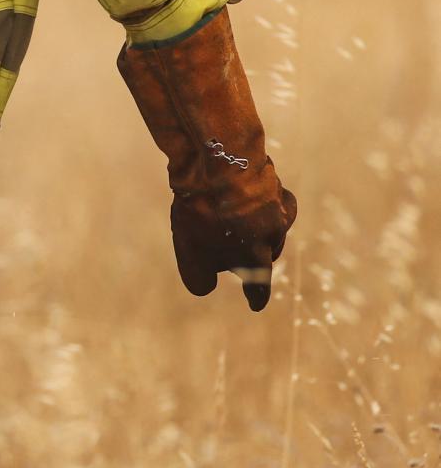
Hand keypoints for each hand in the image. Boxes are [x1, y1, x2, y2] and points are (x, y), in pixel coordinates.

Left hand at [170, 186, 298, 310]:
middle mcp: (273, 236)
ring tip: (228, 212)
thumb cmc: (202, 212)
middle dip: (252, 253)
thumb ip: (199, 277)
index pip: (258, 285)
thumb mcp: (191, 252)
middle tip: (234, 246)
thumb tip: (204, 288)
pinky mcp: (272, 182)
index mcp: (255, 258)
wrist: (219, 163)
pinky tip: (244, 189)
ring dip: (253, 222)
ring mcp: (276, 207)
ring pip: (268, 222)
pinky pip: (269, 194)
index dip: (256, 296)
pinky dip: (259, 196)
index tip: (256, 304)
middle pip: (264, 252)